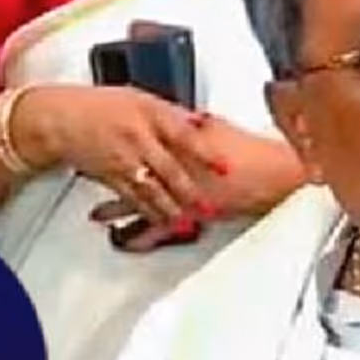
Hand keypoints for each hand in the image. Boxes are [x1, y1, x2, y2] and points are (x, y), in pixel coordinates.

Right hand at [10, 85, 223, 224]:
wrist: (59, 119)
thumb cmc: (100, 106)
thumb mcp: (140, 97)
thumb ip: (172, 112)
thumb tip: (202, 122)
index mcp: (147, 114)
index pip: (183, 135)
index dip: (206, 152)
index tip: (225, 167)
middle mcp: (136, 138)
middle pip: (168, 169)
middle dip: (191, 192)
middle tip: (210, 208)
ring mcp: (122, 160)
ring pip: (151, 189)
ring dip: (171, 209)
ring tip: (189, 223)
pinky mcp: (110, 177)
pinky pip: (132, 198)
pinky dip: (148, 212)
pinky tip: (162, 222)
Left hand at [84, 117, 304, 250]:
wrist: (272, 175)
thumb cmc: (252, 152)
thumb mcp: (220, 129)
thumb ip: (197, 125)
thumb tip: (185, 118)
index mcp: (179, 140)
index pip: (141, 141)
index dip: (118, 143)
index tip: (100, 143)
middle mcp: (175, 165)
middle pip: (132, 171)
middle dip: (108, 175)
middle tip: (88, 178)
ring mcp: (181, 191)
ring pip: (141, 201)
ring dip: (116, 208)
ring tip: (97, 214)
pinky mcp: (191, 213)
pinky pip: (159, 228)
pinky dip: (141, 236)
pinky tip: (127, 241)